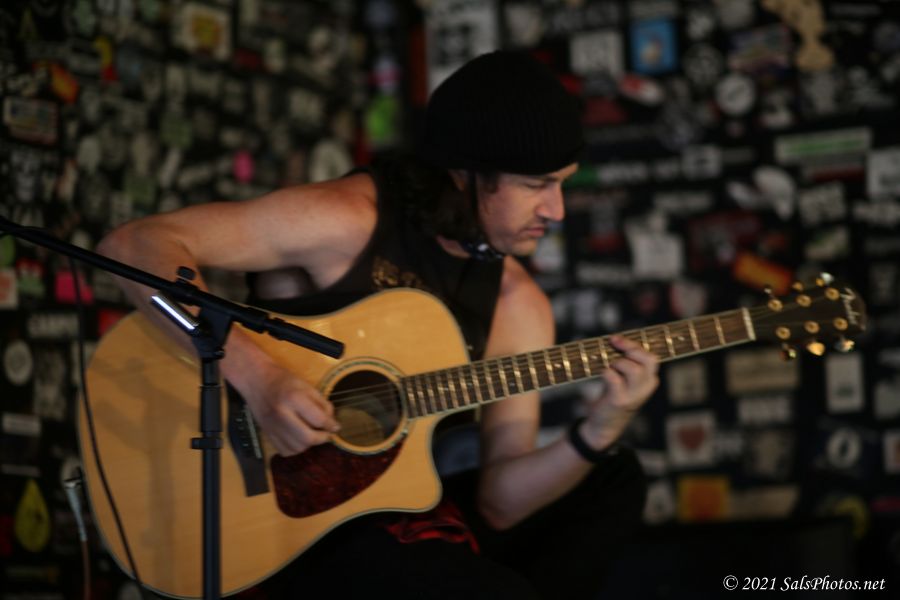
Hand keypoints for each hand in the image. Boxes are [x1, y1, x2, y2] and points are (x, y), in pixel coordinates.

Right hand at [242, 363, 339, 455]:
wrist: (255, 380)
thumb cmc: (284, 381)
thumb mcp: (307, 386)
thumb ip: (322, 405)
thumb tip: (332, 424)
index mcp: (293, 398)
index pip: (318, 420)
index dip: (331, 425)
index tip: (336, 427)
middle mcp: (281, 415)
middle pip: (307, 438)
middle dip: (321, 438)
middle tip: (326, 434)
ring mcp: (272, 427)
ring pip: (297, 448)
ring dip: (309, 444)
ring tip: (312, 434)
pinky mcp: (267, 434)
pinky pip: (285, 451)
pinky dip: (296, 448)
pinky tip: (299, 438)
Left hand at [581, 335, 658, 449]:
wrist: (606, 423)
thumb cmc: (615, 394)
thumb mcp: (625, 377)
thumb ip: (626, 361)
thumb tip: (615, 339)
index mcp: (650, 379)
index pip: (651, 357)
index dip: (634, 345)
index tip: (616, 339)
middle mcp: (647, 387)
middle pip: (648, 360)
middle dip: (629, 349)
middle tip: (614, 346)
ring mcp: (634, 395)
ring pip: (633, 368)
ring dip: (617, 362)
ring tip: (608, 366)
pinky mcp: (620, 401)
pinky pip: (614, 378)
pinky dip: (606, 372)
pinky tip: (602, 374)